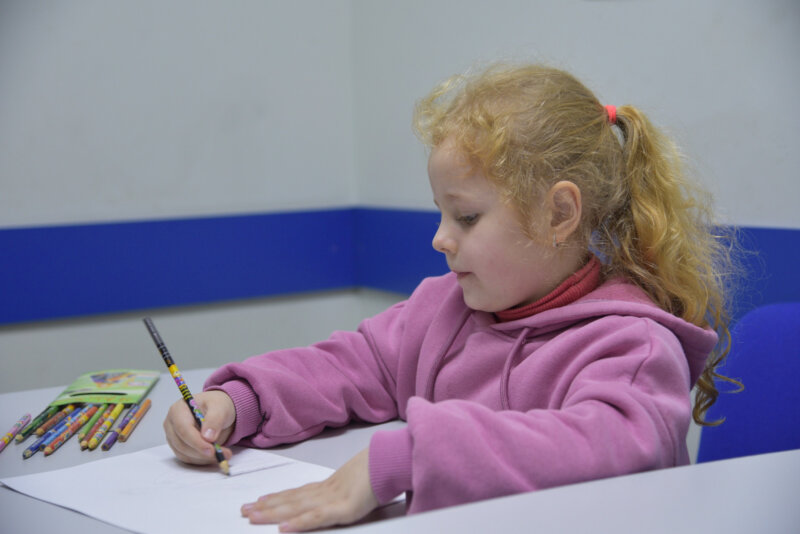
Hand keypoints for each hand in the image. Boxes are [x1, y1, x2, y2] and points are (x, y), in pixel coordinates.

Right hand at [163, 390, 235, 464]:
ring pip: (185, 455)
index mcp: (178, 410)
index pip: (183, 429)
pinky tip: (215, 455)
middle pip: (182, 445)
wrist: (218, 411)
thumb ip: (214, 420)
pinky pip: (188, 459)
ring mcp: (174, 437)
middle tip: (222, 454)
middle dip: (202, 452)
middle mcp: (172, 425)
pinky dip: (202, 460)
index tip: (211, 450)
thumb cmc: (216, 405)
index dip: (196, 442)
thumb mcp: (220, 407)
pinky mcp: (179, 448)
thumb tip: (208, 437)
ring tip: (223, 454)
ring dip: (204, 458)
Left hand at [241, 447, 378, 531]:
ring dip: (272, 513)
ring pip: (296, 508)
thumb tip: (340, 497)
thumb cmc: (380, 470)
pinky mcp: (342, 508)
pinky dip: (298, 523)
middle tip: (244, 510)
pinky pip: (316, 518)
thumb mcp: (359, 483)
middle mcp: (326, 491)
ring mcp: (332, 499)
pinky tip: (283, 528)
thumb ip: (346, 492)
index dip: (278, 497)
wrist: (392, 461)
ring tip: (252, 516)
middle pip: (291, 499)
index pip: (298, 492)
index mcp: (330, 485)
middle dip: (266, 506)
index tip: (259, 500)